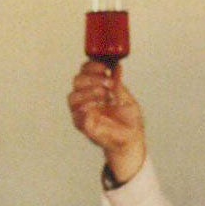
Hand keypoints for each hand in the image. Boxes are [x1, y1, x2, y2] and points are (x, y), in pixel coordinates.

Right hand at [66, 61, 147, 183]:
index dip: (91, 66)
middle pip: (77, 81)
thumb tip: (116, 67)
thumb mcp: (126, 98)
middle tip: (108, 83)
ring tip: (105, 96)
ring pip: (73, 96)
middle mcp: (86, 99)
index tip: (105, 68)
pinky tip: (98, 107)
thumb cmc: (128, 120)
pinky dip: (87, 108)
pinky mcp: (82, 125)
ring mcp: (82, 112)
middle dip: (92, 78)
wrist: (131, 139)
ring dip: (89, 92)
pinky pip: (76, 114)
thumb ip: (118, 84)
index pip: (85, 72)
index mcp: (95, 88)